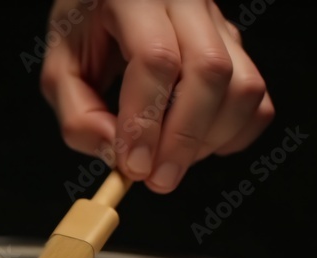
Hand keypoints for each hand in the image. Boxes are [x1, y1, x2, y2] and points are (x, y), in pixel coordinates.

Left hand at [40, 0, 273, 192]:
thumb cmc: (84, 31)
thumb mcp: (60, 69)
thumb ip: (77, 114)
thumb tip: (117, 155)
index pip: (155, 59)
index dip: (147, 121)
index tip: (134, 166)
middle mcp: (186, 1)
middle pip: (209, 72)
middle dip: (184, 139)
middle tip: (157, 180)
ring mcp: (218, 22)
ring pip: (242, 85)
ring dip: (210, 140)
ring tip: (170, 161)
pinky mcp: (235, 45)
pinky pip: (256, 97)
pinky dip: (233, 134)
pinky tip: (197, 146)